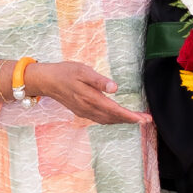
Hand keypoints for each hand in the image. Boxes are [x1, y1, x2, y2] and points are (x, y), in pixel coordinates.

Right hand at [24, 61, 141, 125]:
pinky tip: (117, 117)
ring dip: (122, 121)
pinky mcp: (82, 111)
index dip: (131, 116)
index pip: (115, 110)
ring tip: (136, 119)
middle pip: (114, 118)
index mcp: (91, 98)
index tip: (143, 118)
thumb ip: (99, 81)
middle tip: (146, 119)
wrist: (46, 81)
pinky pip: (101, 119)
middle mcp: (88, 109)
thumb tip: (115, 88)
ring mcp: (85, 112)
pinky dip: (112, 120)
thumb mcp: (83, 71)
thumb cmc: (65, 72)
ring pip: (108, 120)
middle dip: (131, 120)